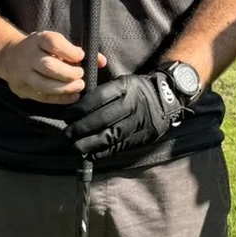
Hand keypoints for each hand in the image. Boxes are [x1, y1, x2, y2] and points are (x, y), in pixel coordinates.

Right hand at [0, 30, 104, 103]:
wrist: (8, 55)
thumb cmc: (39, 49)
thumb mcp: (54, 43)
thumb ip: (77, 51)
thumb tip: (101, 61)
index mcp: (38, 40)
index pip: (53, 43)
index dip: (69, 51)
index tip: (81, 56)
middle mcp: (28, 55)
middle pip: (48, 66)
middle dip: (68, 73)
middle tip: (81, 75)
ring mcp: (22, 73)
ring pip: (43, 84)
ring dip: (65, 88)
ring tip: (79, 86)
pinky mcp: (21, 88)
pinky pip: (41, 97)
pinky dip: (59, 98)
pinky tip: (72, 97)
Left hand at [65, 74, 179, 159]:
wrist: (168, 98)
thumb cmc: (137, 90)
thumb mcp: (123, 82)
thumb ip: (103, 92)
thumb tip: (77, 107)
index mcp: (126, 87)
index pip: (99, 98)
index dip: (80, 109)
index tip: (67, 116)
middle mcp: (133, 104)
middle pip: (103, 118)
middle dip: (81, 128)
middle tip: (68, 134)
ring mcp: (139, 121)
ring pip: (111, 135)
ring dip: (90, 143)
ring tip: (76, 147)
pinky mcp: (143, 136)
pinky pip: (120, 146)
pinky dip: (104, 151)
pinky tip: (91, 154)